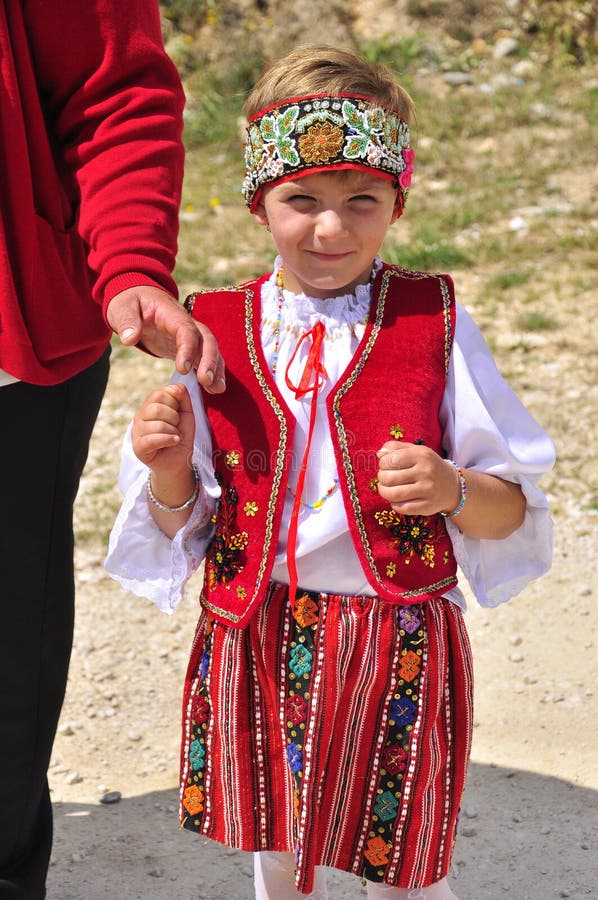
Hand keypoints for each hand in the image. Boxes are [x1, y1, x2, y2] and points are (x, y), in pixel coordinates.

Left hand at [107, 285, 225, 392]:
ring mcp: (191, 336)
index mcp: (171, 313)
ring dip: (216, 368)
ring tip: (217, 389)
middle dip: (209, 360)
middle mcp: (187, 324)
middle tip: (207, 381)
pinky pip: (205, 358)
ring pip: (210, 350)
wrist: (139, 301)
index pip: (186, 330)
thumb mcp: (122, 307)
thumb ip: (126, 321)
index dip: (188, 348)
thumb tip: (129, 339)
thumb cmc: (131, 303)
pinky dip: (212, 372)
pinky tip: (214, 389)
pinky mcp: (190, 347)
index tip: (183, 368)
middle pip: (206, 340)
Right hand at [131, 382, 194, 474]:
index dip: (174, 402)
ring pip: (156, 424)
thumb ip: (183, 398)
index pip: (158, 394)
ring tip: (174, 436)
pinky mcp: (138, 448)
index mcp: (149, 407)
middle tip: (176, 426)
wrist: (179, 461)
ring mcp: (136, 433)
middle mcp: (139, 417)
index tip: (178, 413)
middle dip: (174, 417)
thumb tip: (178, 386)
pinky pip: (153, 439)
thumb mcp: (186, 414)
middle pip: (156, 408)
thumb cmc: (180, 436)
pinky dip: (169, 439)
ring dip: (173, 431)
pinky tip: (174, 441)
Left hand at [376, 441, 460, 515]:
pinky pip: (402, 508)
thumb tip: (379, 454)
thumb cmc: (427, 466)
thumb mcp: (415, 451)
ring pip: (394, 495)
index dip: (383, 464)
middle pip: (389, 478)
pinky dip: (394, 504)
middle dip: (381, 478)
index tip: (386, 465)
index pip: (391, 460)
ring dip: (384, 492)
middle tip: (385, 478)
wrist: (451, 485)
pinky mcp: (427, 506)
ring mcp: (428, 490)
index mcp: (422, 455)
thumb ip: (395, 448)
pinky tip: (397, 499)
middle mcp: (426, 472)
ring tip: (386, 489)